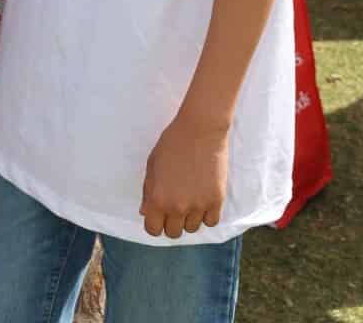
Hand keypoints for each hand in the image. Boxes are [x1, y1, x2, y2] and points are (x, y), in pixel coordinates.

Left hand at [141, 113, 229, 238]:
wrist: (200, 130)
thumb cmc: (172, 143)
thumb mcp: (152, 165)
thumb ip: (148, 192)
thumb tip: (146, 213)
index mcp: (157, 198)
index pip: (153, 230)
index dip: (155, 223)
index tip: (159, 215)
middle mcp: (177, 207)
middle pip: (173, 233)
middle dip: (171, 222)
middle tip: (175, 205)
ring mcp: (198, 206)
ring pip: (192, 228)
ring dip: (189, 217)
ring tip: (190, 197)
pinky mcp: (216, 201)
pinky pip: (210, 222)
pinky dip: (206, 215)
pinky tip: (203, 199)